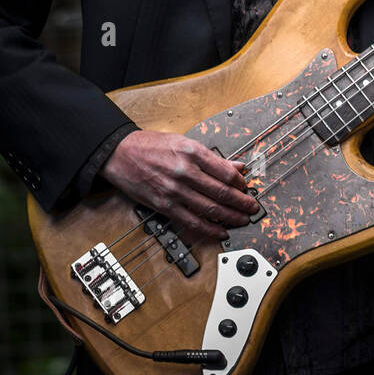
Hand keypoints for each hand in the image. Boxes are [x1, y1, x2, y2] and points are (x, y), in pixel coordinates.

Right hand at [101, 130, 258, 241]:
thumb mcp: (184, 142)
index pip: (226, 172)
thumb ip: (212, 157)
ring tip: (242, 220)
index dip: (241, 183)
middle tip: (253, 207)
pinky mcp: (165, 205)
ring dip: (230, 217)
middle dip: (241, 202)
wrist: (120, 154)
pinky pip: (191, 221)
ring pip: (210, 209)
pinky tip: (220, 231)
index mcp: (192, 152)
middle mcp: (185, 172)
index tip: (247, 187)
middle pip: (222, 192)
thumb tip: (236, 166)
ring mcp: (175, 191)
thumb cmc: (151, 146)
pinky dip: (209, 229)